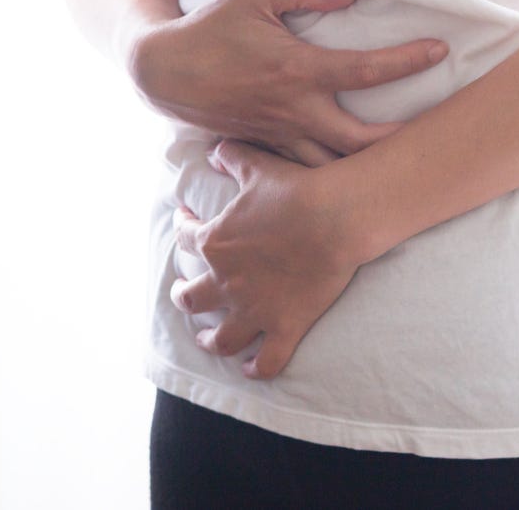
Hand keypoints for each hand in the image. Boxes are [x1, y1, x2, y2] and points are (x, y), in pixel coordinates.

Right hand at [129, 0, 447, 166]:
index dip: (408, 61)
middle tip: (435, 134)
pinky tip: (359, 175)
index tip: (440, 51)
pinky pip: (309, 170)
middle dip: (402, 144)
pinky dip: (336, 175)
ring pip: (336, 168)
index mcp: (298, 70)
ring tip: (404, 161)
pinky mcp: (269, 148)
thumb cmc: (211, 27)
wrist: (163, 72)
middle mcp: (295, 111)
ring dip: (371, 168)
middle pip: (362, 143)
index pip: (366, 70)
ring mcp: (281, 136)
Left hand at [171, 138, 361, 378]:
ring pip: (221, 338)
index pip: (185, 239)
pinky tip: (250, 370)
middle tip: (185, 294)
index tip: (185, 223)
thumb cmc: (296, 190)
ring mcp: (254, 310)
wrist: (335, 218)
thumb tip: (214, 149)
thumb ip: (231, 156)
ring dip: (209, 340)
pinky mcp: (285, 327)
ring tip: (206, 340)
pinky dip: (255, 369)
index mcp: (214, 243)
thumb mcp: (256, 166)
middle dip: (184, 297)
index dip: (183, 229)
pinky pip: (266, 361)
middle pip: (191, 298)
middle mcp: (227, 282)